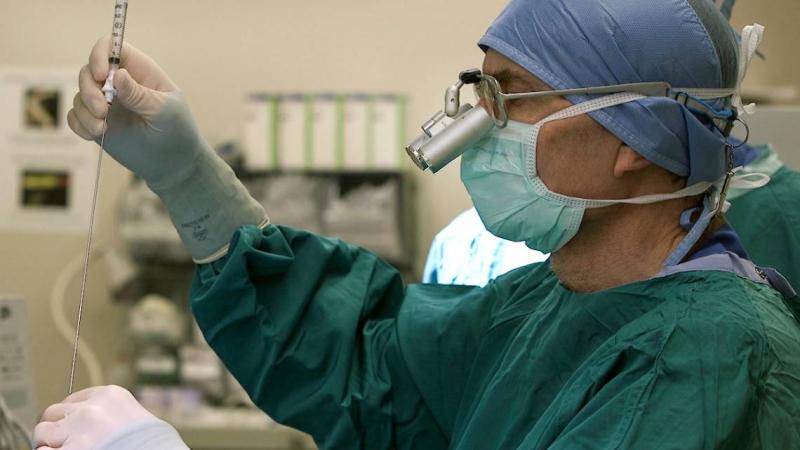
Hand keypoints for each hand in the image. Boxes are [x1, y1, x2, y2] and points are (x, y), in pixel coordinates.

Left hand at [33, 386, 161, 449]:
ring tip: (65, 449)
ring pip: (43, 431)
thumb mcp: (134, 417)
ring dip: (49, 443)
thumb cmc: (152, 442)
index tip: (70, 426)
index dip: (69, 416)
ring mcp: (77, 431)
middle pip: (53, 412)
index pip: (74, 399)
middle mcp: (91, 409)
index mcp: (110, 396)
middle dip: (57, 428)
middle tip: (64, 441)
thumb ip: (110, 413)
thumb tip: (87, 422)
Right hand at [68, 37, 266, 261]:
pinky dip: (79, 124)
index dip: (101, 55)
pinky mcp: (98, 123)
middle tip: (103, 111)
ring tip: (102, 128)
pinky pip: (75, 116)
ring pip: (80, 94)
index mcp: (141, 72)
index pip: (113, 48)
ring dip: (85, 111)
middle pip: (89, 70)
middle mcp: (120, 84)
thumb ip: (140, 94)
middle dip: (89, 89)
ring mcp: (107, 103)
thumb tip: (117, 75)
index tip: (102, 76)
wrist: (173, 166)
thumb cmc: (177, 133)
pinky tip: (95, 135)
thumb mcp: (164, 111)